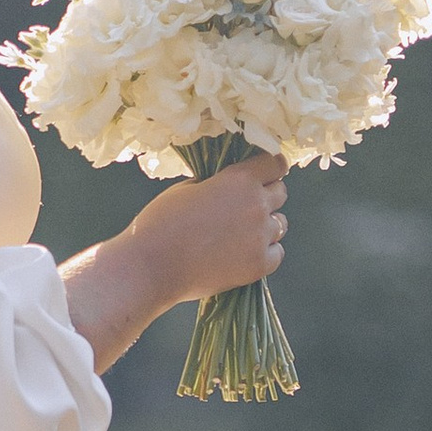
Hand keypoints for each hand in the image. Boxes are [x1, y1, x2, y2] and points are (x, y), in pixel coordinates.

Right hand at [60, 153, 287, 370]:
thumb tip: (230, 186)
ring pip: (280, 225)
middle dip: (266, 196)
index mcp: (239, 180)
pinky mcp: (258, 265)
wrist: (151, 266)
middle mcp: (257, 205)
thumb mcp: (188, 188)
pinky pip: (276, 253)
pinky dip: (264, 253)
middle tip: (243, 209)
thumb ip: (217, 184)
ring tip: (240, 235)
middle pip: (281, 193)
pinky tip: (242, 254)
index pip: (275, 163)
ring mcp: (260, 237)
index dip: (269, 168)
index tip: (263, 174)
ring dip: (265, 226)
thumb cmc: (160, 223)